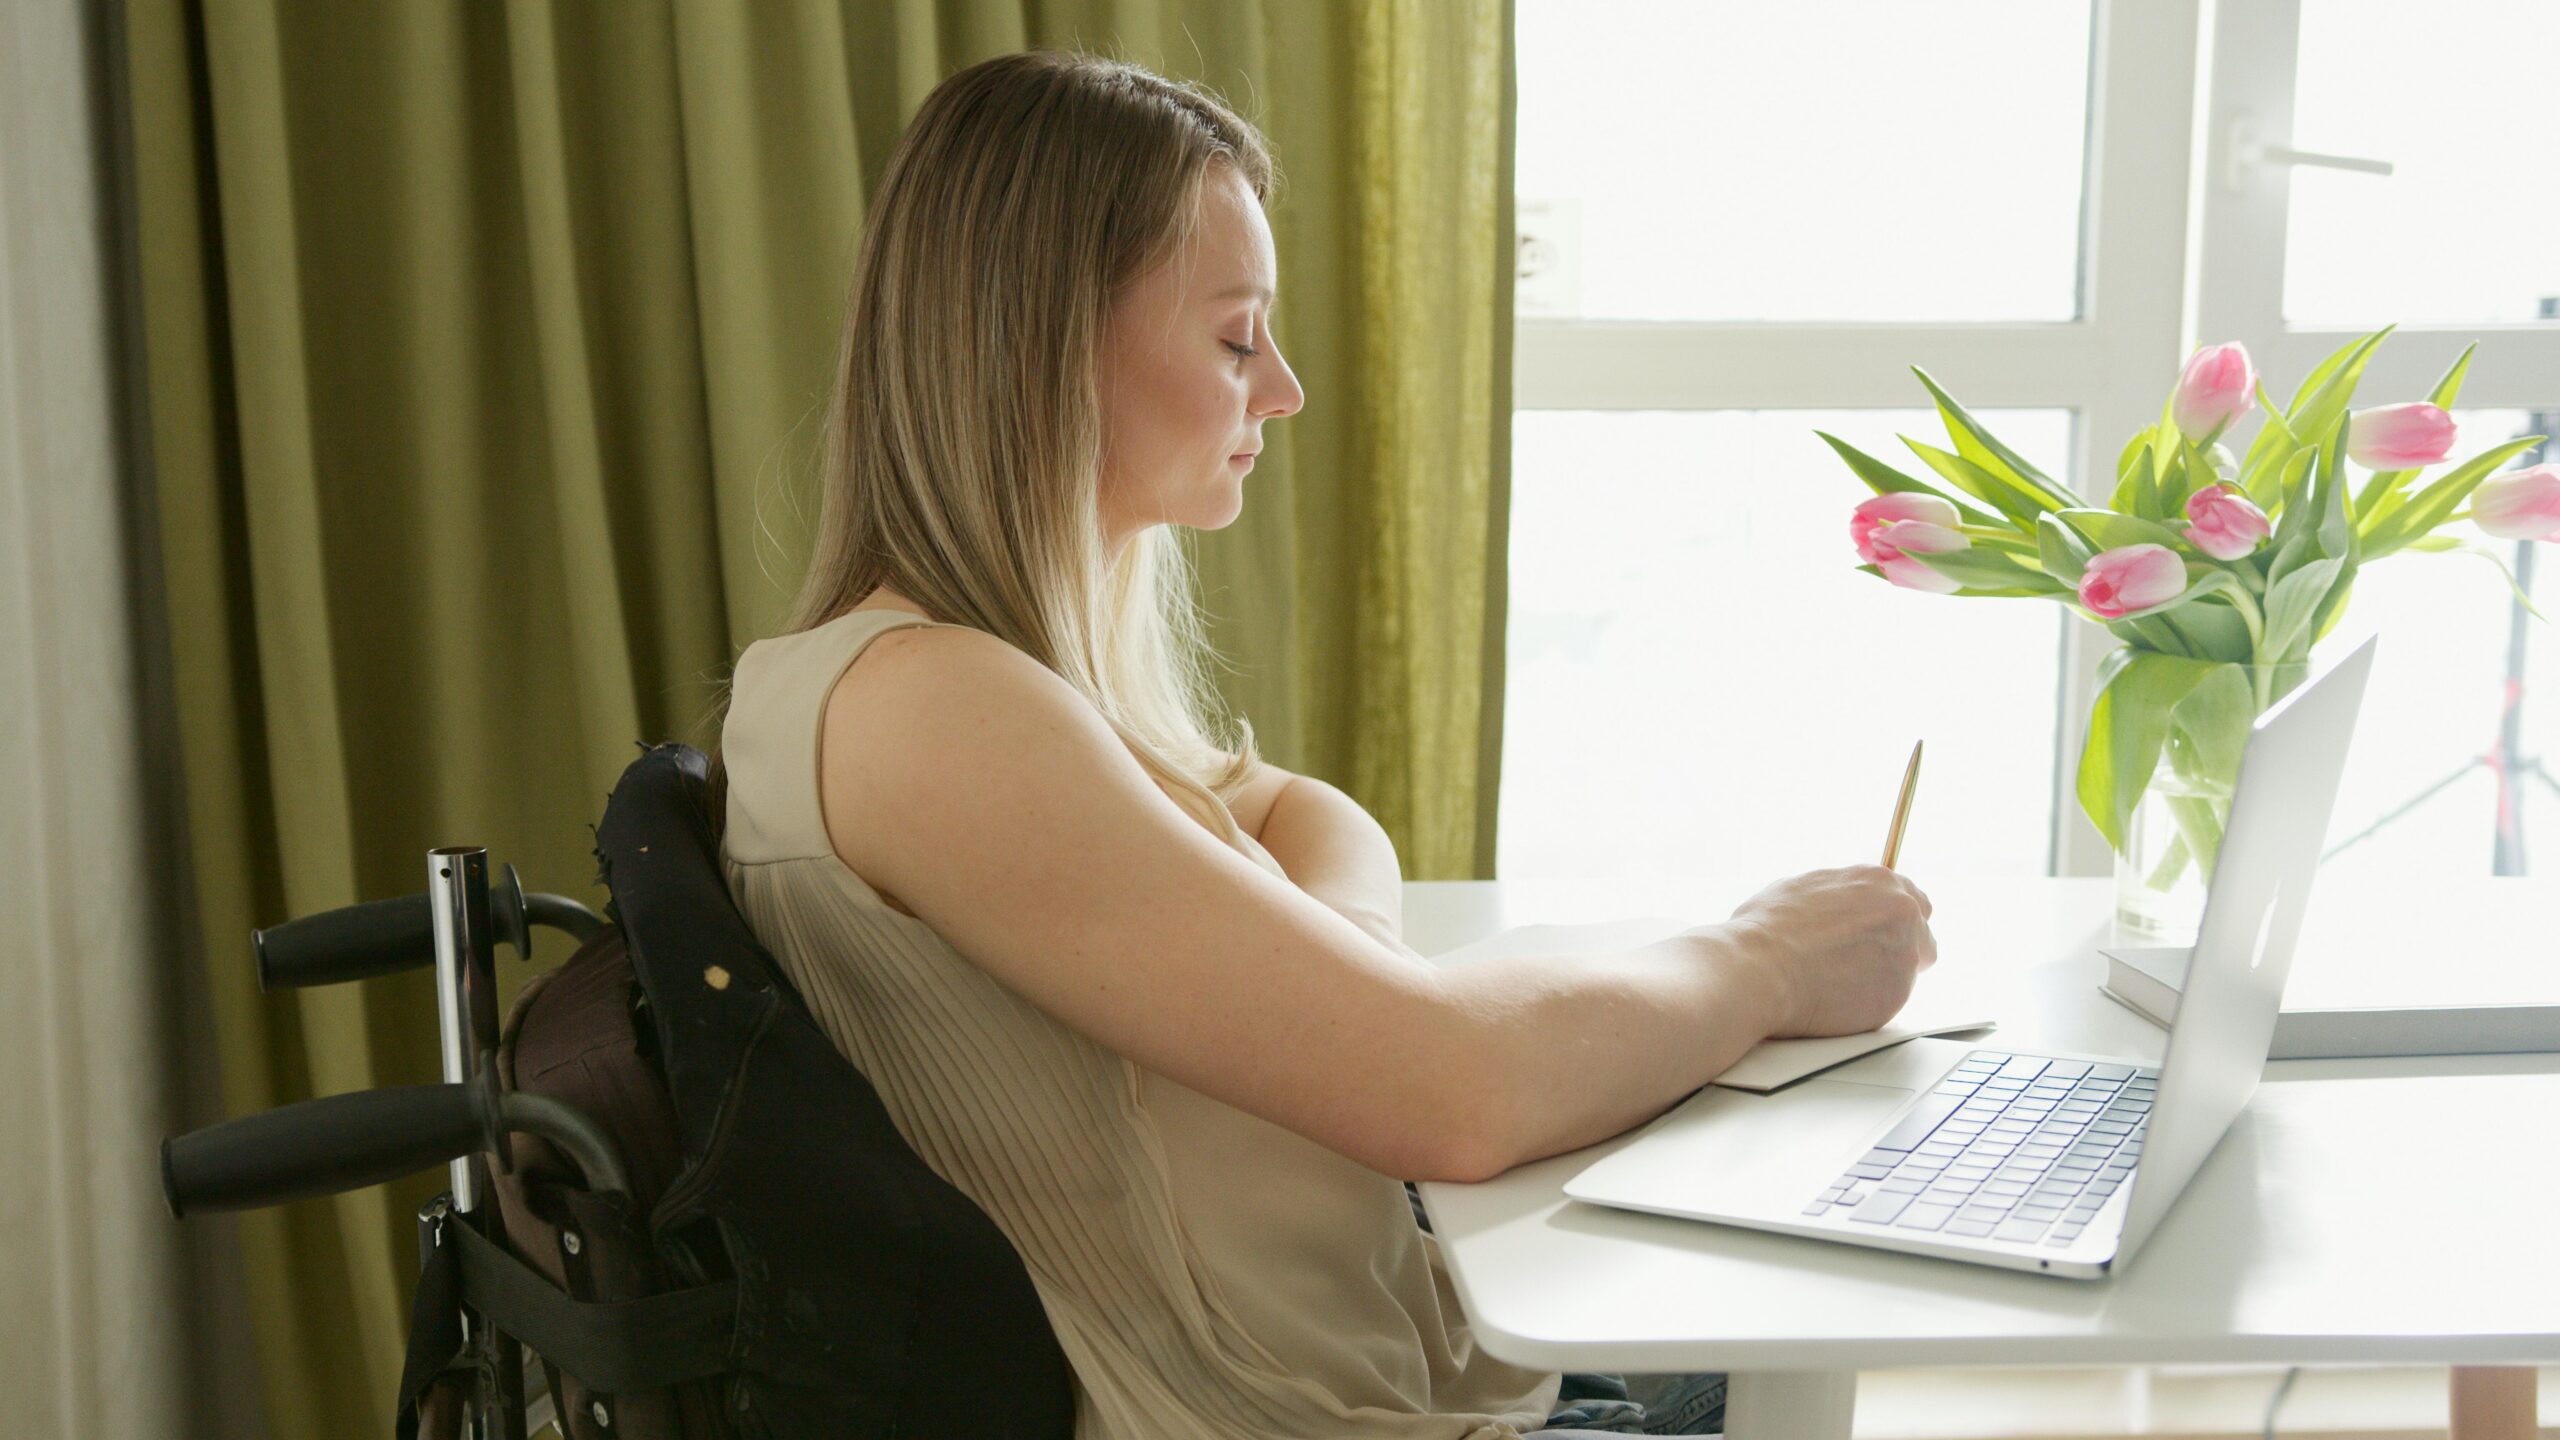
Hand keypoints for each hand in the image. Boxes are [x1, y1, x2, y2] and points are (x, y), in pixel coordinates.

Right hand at [1717, 865, 1935, 1038]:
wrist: (1760, 970)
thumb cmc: (1766, 931)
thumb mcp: (1800, 889)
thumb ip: (1836, 895)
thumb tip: (1834, 902)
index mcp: (1877, 880)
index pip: (1910, 899)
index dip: (1891, 920)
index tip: (1879, 933)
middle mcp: (1900, 912)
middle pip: (1921, 931)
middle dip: (1899, 945)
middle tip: (1865, 960)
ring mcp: (1905, 952)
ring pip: (1907, 970)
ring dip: (1882, 976)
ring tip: (1839, 982)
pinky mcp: (1899, 992)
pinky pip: (1891, 1000)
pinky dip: (1870, 1003)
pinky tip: (1837, 999)